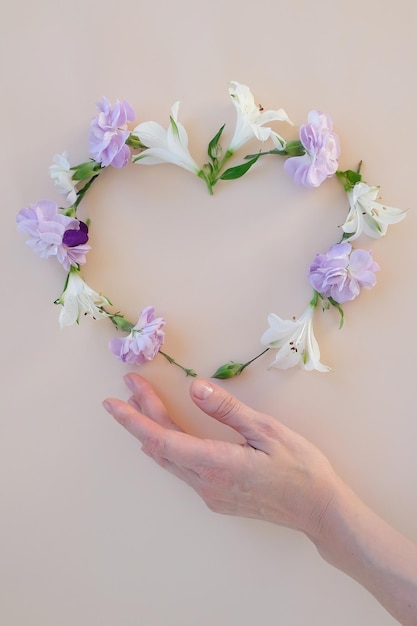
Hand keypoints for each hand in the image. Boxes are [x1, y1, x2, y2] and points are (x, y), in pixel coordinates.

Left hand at [103, 373, 337, 538]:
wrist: (318, 510)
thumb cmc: (300, 467)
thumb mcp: (267, 430)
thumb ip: (227, 410)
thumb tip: (196, 387)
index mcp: (216, 464)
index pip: (162, 439)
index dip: (134, 419)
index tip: (113, 402)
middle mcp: (205, 483)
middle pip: (162, 445)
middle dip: (141, 414)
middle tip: (130, 385)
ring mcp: (209, 494)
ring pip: (170, 459)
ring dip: (153, 430)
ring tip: (141, 403)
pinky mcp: (216, 498)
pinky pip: (181, 470)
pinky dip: (167, 446)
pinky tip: (164, 434)